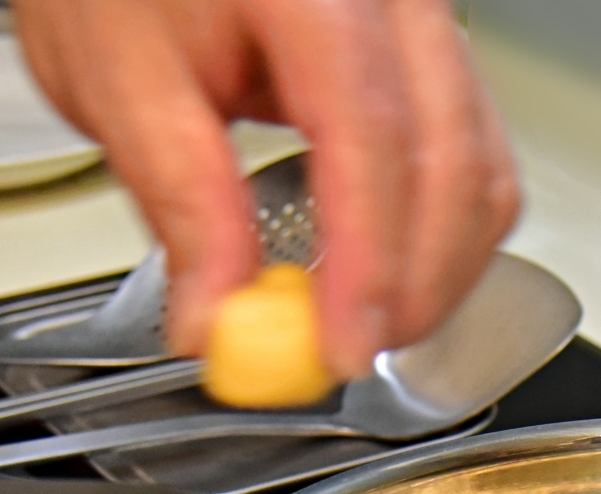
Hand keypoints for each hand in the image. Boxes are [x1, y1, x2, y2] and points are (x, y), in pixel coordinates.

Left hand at [11, 0, 521, 378]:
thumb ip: (179, 201)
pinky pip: (471, 147)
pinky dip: (438, 227)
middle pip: (454, 157)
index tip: (342, 346)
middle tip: (348, 353)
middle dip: (416, 283)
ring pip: (481, 161)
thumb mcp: (119, 79)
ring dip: (437, 264)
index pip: (372, 137)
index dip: (368, 262)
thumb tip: (218, 317)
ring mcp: (422, 18)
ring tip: (361, 322)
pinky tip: (385, 269)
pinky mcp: (426, 50)